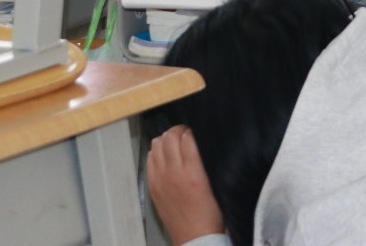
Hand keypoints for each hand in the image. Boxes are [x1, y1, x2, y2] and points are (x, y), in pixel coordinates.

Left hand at [147, 125, 225, 244]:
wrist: (195, 236)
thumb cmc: (210, 213)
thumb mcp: (216, 184)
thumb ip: (207, 161)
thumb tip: (200, 143)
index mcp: (193, 172)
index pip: (187, 137)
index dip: (193, 130)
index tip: (197, 132)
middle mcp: (174, 173)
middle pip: (169, 137)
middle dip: (178, 130)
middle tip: (186, 133)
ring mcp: (160, 180)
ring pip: (156, 145)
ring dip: (166, 139)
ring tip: (174, 142)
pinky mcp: (153, 187)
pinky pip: (149, 160)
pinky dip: (156, 152)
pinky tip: (164, 155)